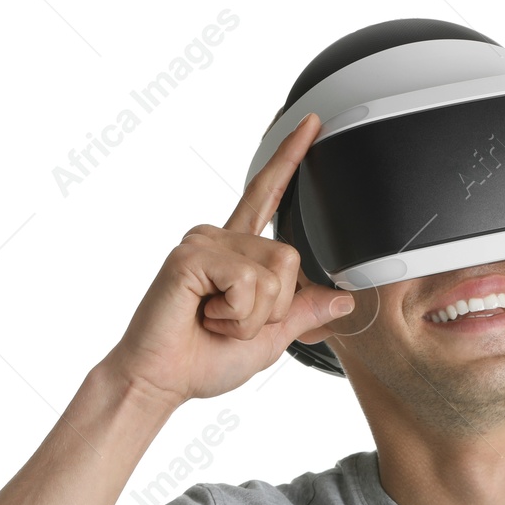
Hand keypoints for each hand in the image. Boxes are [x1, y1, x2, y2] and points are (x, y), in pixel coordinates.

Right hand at [100, 111, 355, 406]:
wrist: (161, 381)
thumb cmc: (203, 359)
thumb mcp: (271, 338)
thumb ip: (303, 312)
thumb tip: (343, 297)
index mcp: (237, 252)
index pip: (268, 197)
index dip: (290, 160)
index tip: (310, 124)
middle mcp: (220, 238)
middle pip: (290, 257)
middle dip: (272, 308)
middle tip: (228, 322)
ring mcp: (204, 242)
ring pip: (274, 273)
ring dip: (253, 316)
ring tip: (213, 320)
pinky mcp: (192, 254)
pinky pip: (247, 281)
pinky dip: (236, 314)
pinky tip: (204, 316)